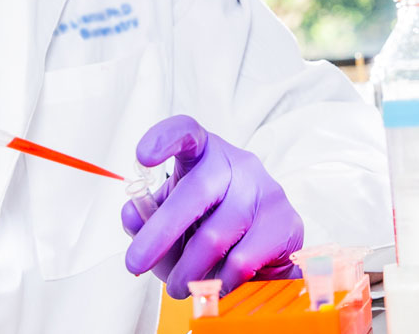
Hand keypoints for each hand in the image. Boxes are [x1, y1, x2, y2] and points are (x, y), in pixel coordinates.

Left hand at [123, 116, 303, 298]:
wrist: (265, 254)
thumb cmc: (210, 228)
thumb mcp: (172, 219)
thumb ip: (146, 217)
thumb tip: (132, 215)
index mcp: (205, 154)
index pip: (187, 133)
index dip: (164, 140)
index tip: (143, 156)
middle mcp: (238, 165)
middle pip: (195, 192)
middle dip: (159, 234)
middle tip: (135, 263)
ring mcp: (265, 192)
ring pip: (214, 238)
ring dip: (187, 272)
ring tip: (178, 287)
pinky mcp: (286, 224)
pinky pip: (241, 262)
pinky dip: (219, 282)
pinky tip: (214, 285)